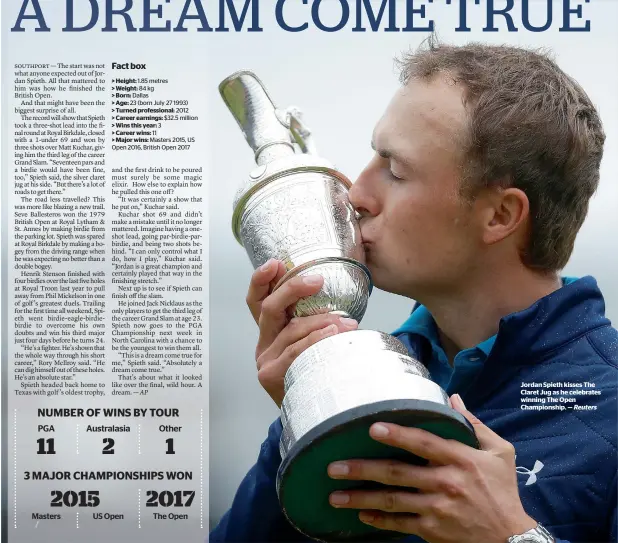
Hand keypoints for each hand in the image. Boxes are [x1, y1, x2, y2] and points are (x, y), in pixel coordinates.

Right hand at [246, 259, 358, 405]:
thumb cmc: (315, 373)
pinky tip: (334, 335)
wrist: (310, 415)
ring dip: (320, 321)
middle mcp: (262, 343)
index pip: (256, 300)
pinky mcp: (271, 375)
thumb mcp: (311, 343)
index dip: (261, 280)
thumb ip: (314, 322)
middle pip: (269, 308)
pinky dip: (316, 340)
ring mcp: (264, 360)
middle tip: (317, 279)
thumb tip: (339, 298)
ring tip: (346, 321)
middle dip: (293, 289)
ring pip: (290, 330)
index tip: (274, 263)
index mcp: (269, 331)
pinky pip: (295, 352)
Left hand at [326, 394, 536, 542]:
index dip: (398, 435)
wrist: (511, 539)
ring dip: (361, 498)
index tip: (372, 428)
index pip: (424, 443)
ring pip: (392, 501)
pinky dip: (379, 520)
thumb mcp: (498, 452)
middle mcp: (445, 483)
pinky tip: (361, 515)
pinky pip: (400, 524)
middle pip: (398, 474)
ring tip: (335, 495)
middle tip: (334, 467)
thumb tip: (453, 398)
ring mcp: (437, 509)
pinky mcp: (432, 531)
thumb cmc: (502, 490)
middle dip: (363, 470)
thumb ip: (474, 425)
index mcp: (460, 459)